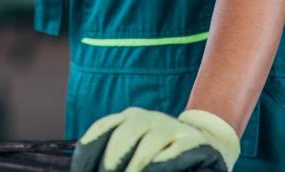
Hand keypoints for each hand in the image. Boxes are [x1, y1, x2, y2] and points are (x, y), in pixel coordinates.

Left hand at [70, 107, 239, 171]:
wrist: (203, 143)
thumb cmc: (158, 153)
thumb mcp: (134, 149)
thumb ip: (116, 158)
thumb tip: (88, 170)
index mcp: (128, 119)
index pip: (102, 129)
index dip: (89, 152)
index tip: (81, 171)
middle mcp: (147, 119)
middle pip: (125, 134)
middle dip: (112, 161)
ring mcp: (170, 128)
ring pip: (150, 142)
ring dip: (137, 165)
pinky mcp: (191, 141)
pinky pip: (175, 150)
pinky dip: (163, 163)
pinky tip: (155, 171)